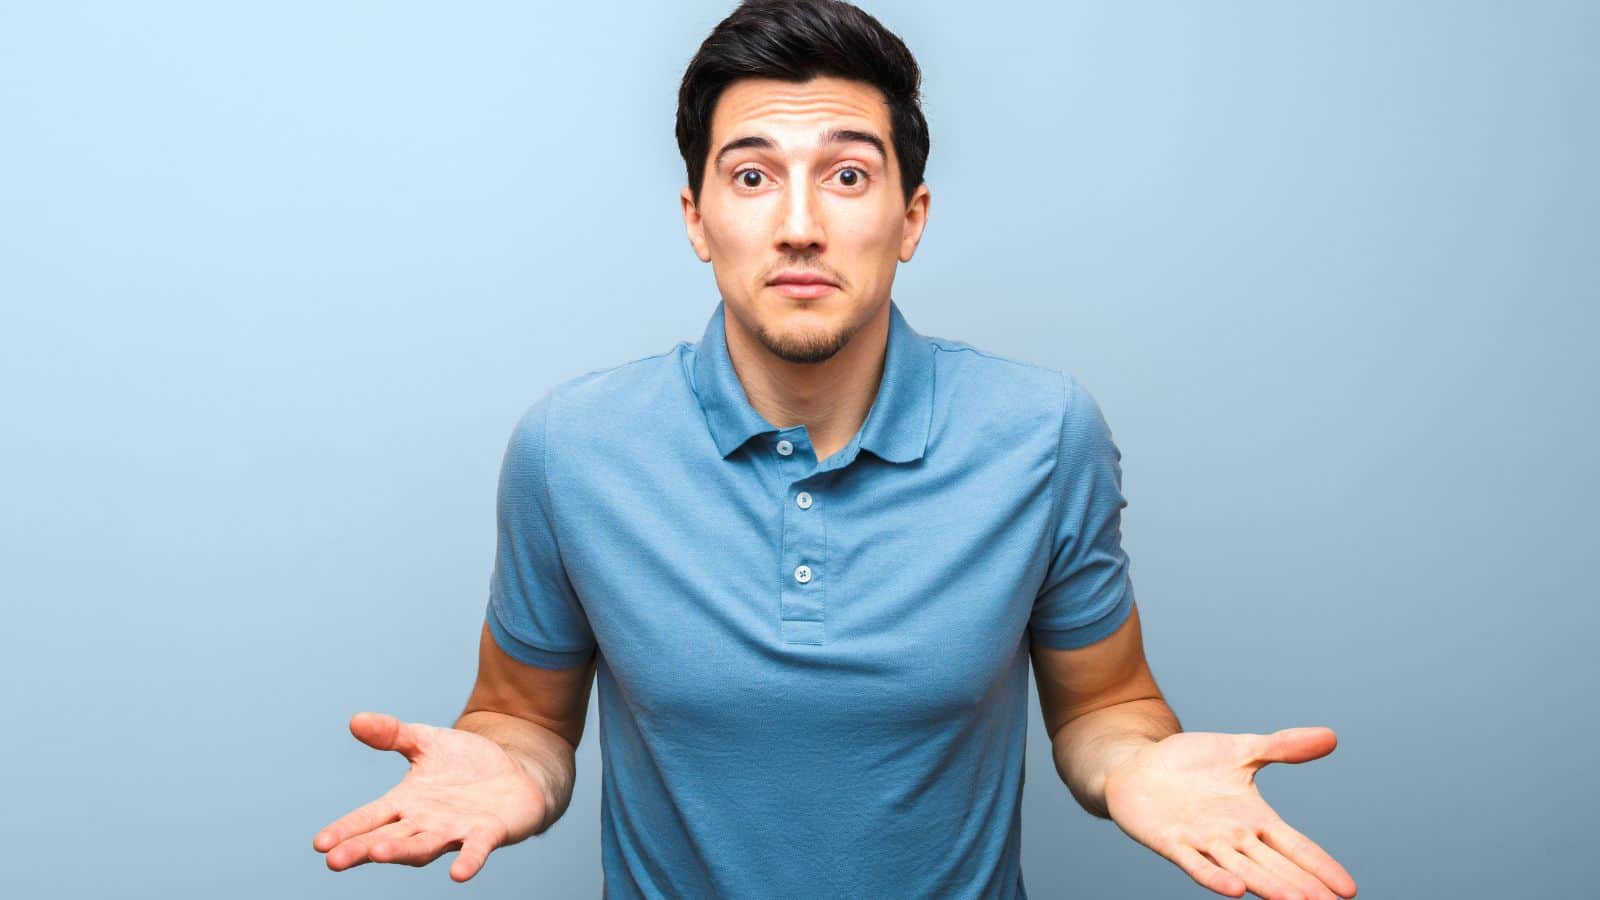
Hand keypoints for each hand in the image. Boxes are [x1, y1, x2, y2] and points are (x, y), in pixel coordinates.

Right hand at [312, 711, 550, 881]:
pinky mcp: (488, 833)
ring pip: (424, 846)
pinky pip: (475, 850)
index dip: (346, 830)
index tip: (319, 843)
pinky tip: (459, 873)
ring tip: (378, 853)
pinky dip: (468, 861)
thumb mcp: (427, 741)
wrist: (515, 770)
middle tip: (335, 860)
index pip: (369, 819)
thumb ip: (393, 734)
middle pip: (389, 839)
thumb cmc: (465, 763)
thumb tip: (355, 720)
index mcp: (406, 803)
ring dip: (403, 852)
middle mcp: (426, 823)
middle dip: (363, 849)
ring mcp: (456, 831)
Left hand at [1103, 726, 1356, 899]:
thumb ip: (1282, 747)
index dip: (1320, 866)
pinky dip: (1215, 878)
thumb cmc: (1191, 762)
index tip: (1348, 890)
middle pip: (1276, 866)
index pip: (1296, 846)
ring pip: (1243, 870)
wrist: (1138, 764)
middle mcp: (1234, 837)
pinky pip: (1196, 864)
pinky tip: (1236, 890)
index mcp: (1255, 819)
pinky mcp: (1171, 841)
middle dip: (1303, 887)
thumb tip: (1331, 736)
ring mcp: (1203, 842)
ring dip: (1269, 887)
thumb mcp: (1241, 750)